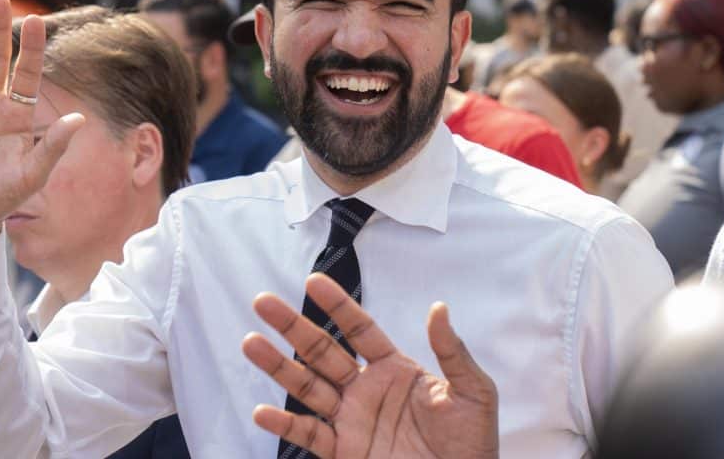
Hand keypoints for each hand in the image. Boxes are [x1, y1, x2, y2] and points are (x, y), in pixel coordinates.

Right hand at [243, 273, 498, 458]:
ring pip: (307, 387)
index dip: (338, 306)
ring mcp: (351, 420)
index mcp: (395, 370)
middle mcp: (366, 390)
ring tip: (251, 342)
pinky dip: (285, 423)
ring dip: (278, 366)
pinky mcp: (344, 452)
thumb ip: (452, 352)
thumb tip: (439, 308)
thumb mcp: (473, 393)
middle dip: (293, 326)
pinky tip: (263, 410)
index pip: (360, 330)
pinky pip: (309, 435)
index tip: (314, 281)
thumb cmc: (472, 445)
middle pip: (322, 351)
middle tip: (264, 301)